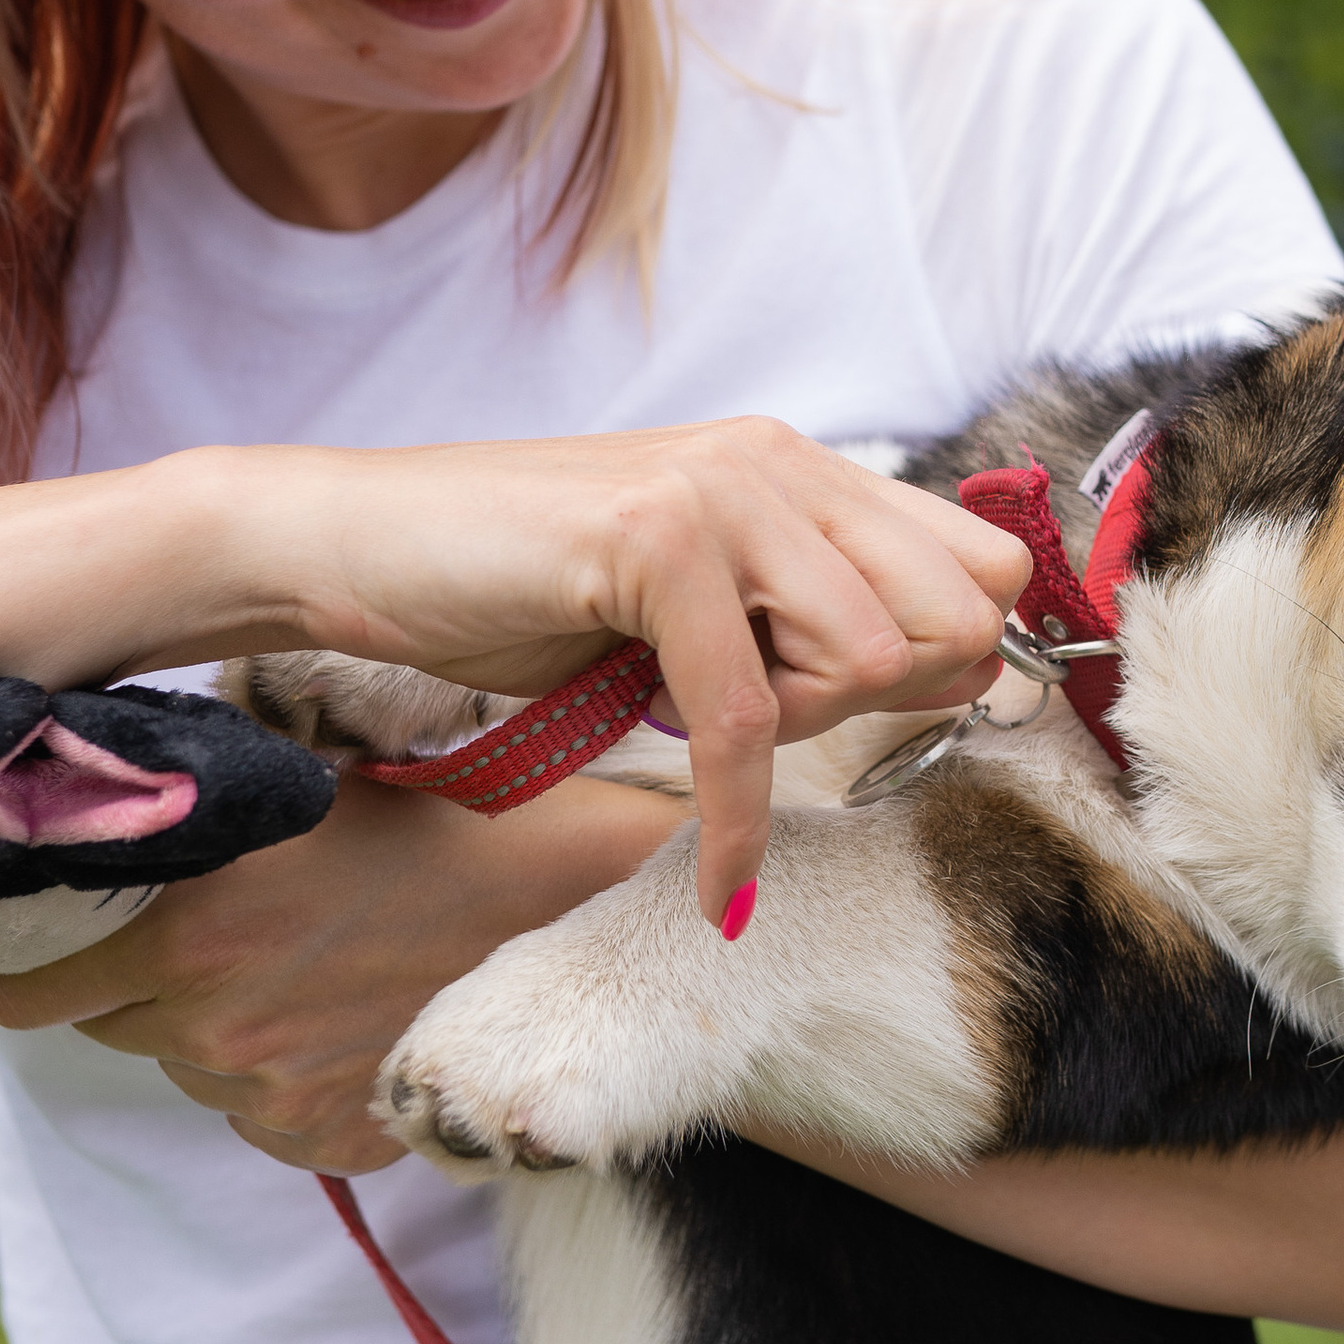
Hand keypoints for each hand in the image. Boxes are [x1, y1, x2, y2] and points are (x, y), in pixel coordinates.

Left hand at [0, 766, 684, 1171]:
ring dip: (210, 1027)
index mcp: (187, 931)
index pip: (22, 996)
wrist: (561, 897)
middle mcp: (217, 1025)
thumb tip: (68, 818)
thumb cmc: (419, 816)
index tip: (56, 940)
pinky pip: (258, 1117)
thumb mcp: (279, 793)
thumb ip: (172, 828)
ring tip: (297, 961)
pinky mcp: (334, 1141)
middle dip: (128, 985)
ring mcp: (277, 1097)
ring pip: (186, 1071)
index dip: (35, 962)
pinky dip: (279, 1078)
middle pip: (100, 1031)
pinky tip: (340, 1014)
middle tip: (201, 932)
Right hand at [277, 421, 1027, 919]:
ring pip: (869, 654)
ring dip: (797, 735)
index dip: (954, 659)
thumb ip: (811, 614)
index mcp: (797, 465)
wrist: (360, 547)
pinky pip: (746, 718)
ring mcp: (717, 491)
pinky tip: (719, 881)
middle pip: (956, 609)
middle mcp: (774, 461)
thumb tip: (962, 671)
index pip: (983, 561)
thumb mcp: (697, 599)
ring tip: (700, 731)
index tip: (868, 718)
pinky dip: (737, 824)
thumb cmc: (519, 585)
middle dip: (887, 703)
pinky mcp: (651, 541)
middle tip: (773, 726)